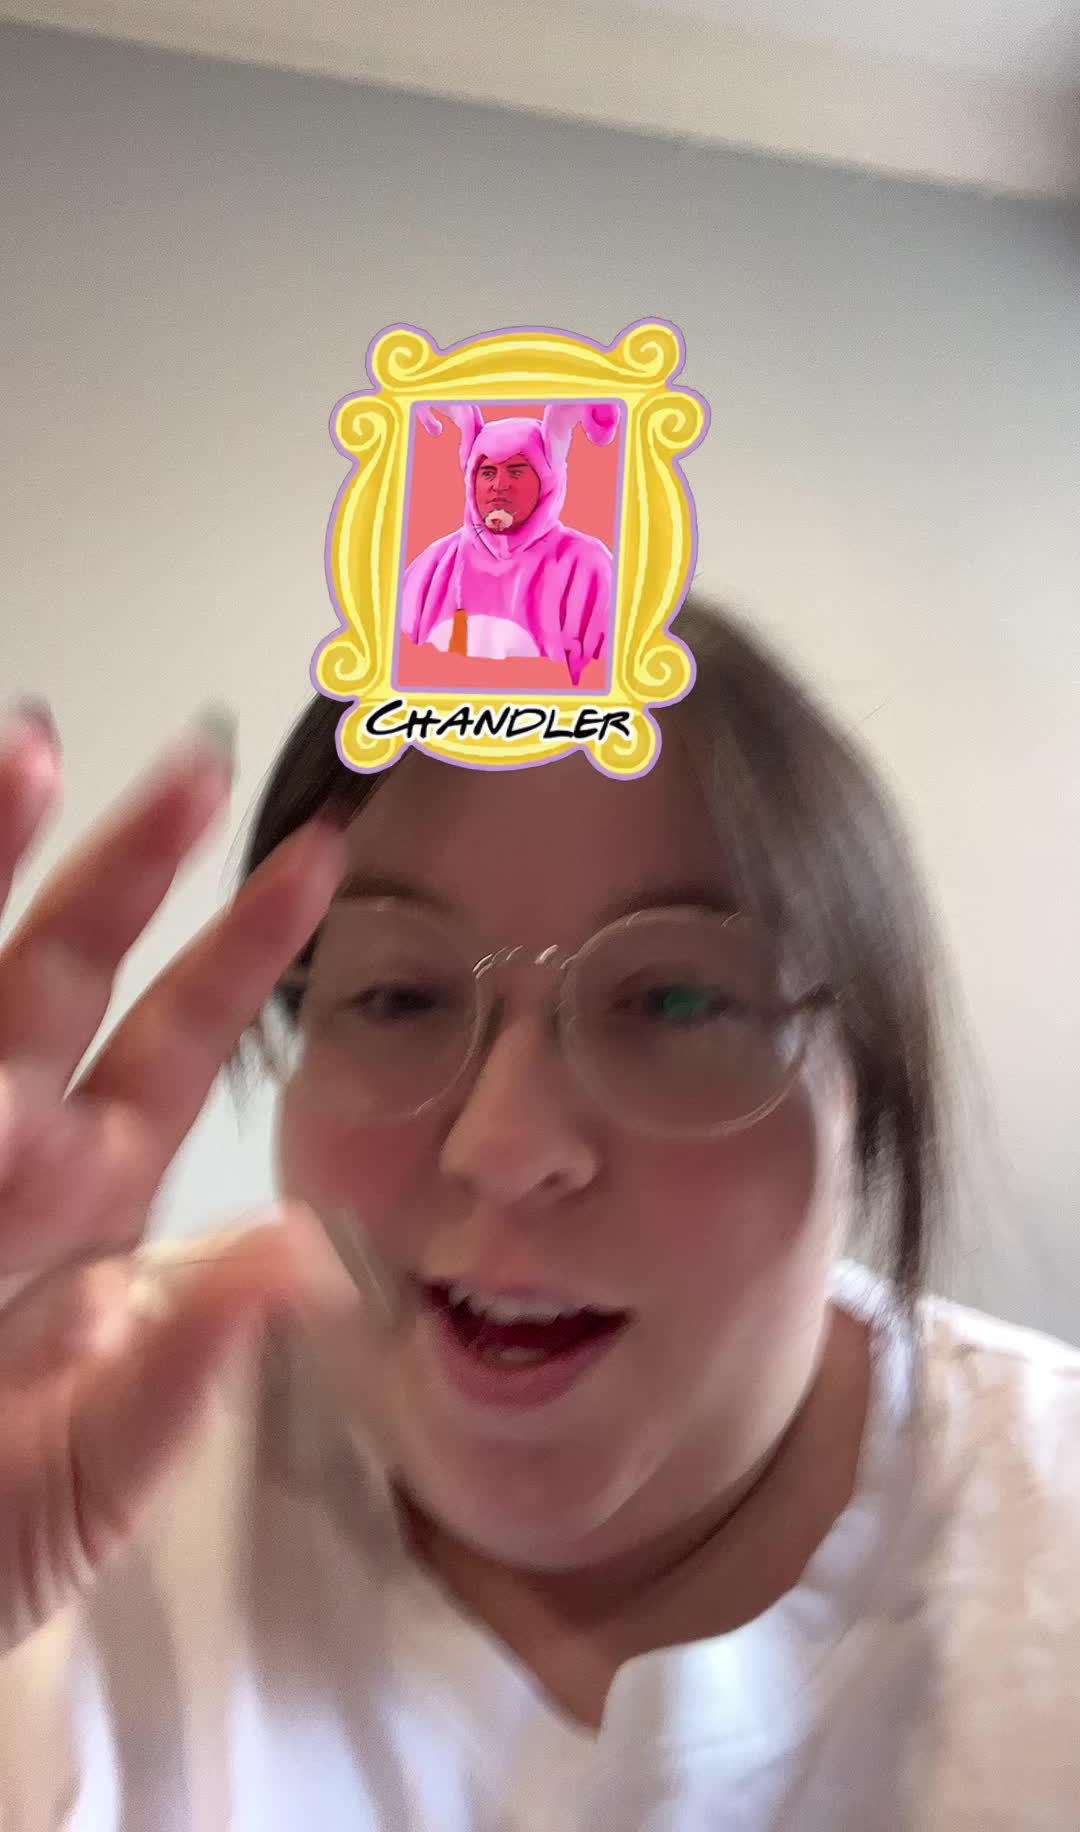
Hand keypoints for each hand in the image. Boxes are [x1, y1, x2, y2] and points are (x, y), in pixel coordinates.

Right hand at [0, 705, 346, 1652]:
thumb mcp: (97, 1469)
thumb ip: (188, 1369)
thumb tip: (305, 1257)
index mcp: (87, 1195)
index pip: (175, 1040)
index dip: (244, 947)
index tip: (323, 854)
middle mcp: (7, 1148)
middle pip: (66, 976)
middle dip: (124, 865)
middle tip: (194, 761)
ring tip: (27, 747)